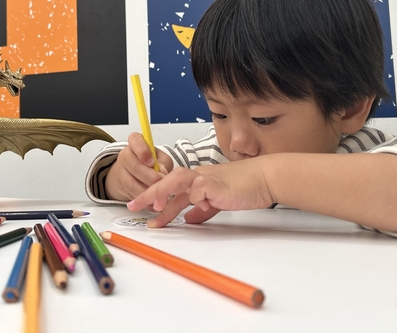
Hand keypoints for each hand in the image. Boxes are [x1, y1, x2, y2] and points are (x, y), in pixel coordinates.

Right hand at [104, 132, 171, 201]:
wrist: (134, 174)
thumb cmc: (151, 163)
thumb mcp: (161, 159)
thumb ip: (163, 163)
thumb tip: (162, 172)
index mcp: (136, 142)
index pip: (135, 140)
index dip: (143, 151)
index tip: (152, 162)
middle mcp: (125, 154)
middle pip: (134, 166)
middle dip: (149, 177)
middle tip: (160, 182)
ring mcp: (120, 170)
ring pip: (131, 183)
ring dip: (146, 190)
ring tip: (158, 194)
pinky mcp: (120, 186)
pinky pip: (131, 194)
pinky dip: (143, 199)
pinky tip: (152, 200)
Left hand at [127, 160, 273, 226]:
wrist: (264, 178)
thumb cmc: (244, 187)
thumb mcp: (217, 201)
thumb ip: (202, 209)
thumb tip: (189, 219)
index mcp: (196, 181)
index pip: (169, 190)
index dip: (154, 199)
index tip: (140, 210)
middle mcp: (198, 177)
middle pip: (167, 181)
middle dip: (148, 194)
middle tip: (132, 207)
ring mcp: (207, 178)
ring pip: (178, 179)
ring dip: (164, 192)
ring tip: (153, 207)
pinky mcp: (218, 184)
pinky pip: (201, 188)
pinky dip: (195, 197)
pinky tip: (195, 207)